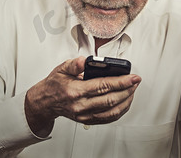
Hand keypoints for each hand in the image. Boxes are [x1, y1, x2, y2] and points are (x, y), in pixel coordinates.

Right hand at [25, 56, 140, 136]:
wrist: (45, 102)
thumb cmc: (55, 85)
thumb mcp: (61, 69)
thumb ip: (74, 64)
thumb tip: (83, 60)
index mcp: (76, 91)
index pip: (103, 86)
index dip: (121, 81)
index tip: (132, 77)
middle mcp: (81, 105)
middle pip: (111, 99)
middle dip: (127, 90)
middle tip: (136, 81)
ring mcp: (85, 115)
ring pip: (112, 111)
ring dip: (126, 101)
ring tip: (132, 90)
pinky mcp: (87, 120)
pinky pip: (108, 118)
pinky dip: (120, 111)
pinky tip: (124, 102)